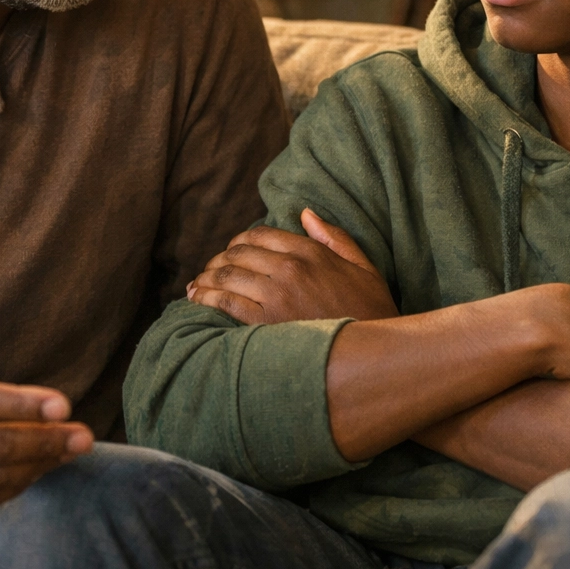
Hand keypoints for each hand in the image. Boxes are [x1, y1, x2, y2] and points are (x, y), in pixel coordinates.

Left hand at [187, 210, 398, 324]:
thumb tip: (306, 214)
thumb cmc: (372, 312)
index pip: (260, 234)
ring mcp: (276, 295)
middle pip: (238, 252)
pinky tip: (197, 299)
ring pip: (227, 275)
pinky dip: (207, 298)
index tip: (232, 251)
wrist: (373, 354)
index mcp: (310, 252)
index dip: (240, 241)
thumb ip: (334, 238)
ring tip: (197, 285)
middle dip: (219, 259)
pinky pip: (226, 302)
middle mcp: (290, 268)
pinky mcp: (265, 322)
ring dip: (206, 277)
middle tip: (209, 269)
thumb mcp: (363, 267)